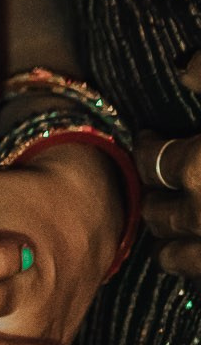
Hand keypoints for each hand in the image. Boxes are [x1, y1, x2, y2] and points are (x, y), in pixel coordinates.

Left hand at [137, 49, 200, 274]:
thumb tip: (181, 67)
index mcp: (199, 168)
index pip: (151, 159)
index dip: (149, 147)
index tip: (151, 139)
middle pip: (156, 213)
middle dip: (154, 198)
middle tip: (159, 185)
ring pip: (175, 257)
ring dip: (170, 239)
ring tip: (171, 227)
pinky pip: (200, 277)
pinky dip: (195, 264)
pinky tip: (196, 251)